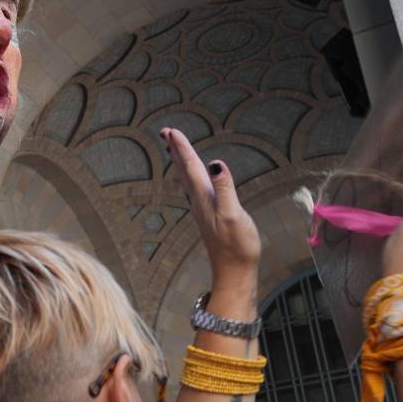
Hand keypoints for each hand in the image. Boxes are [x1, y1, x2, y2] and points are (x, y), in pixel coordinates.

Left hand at [163, 128, 259, 289]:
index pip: (190, 167)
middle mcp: (199, 201)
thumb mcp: (234, 215)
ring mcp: (202, 208)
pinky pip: (194, 188)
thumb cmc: (237, 245)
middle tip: (165, 131)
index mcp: (203, 197)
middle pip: (184, 170)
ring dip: (180, 161)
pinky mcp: (209, 214)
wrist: (234, 270)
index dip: (182, 147)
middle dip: (175, 150)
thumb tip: (216, 164)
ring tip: (173, 148)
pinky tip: (192, 176)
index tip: (172, 130)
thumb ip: (224, 189)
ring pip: (187, 178)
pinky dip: (190, 175)